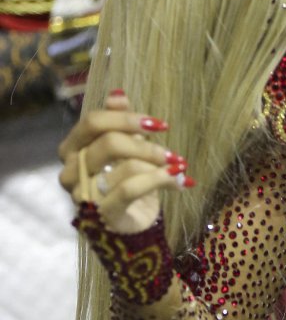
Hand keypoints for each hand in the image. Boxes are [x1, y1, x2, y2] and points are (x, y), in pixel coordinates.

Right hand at [58, 91, 192, 234]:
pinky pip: (131, 189)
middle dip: (146, 145)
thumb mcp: (126, 147)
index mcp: (72, 148)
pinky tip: (180, 180)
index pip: (93, 122)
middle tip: (172, 153)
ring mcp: (83, 195)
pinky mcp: (101, 215)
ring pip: (124, 166)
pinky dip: (159, 180)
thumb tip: (117, 94)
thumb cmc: (127, 180)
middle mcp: (70, 171)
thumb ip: (119, 121)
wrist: (133, 225)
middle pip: (108, 142)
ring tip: (179, 168)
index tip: (160, 124)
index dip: (127, 118)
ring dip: (158, 165)